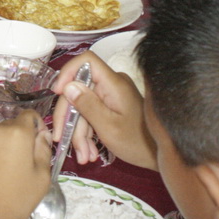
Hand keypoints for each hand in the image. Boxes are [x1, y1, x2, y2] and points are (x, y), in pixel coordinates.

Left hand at [0, 111, 51, 218]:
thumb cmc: (18, 200)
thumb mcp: (42, 176)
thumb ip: (44, 149)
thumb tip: (41, 134)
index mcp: (16, 133)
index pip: (28, 116)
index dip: (35, 127)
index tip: (36, 143)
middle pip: (8, 127)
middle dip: (15, 139)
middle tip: (18, 164)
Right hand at [51, 52, 155, 169]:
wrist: (161, 156)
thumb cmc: (138, 142)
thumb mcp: (108, 127)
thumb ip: (87, 105)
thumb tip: (67, 86)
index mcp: (113, 83)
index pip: (86, 61)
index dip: (68, 72)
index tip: (57, 93)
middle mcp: (111, 85)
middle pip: (79, 90)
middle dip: (70, 118)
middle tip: (61, 139)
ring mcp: (111, 96)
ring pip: (83, 106)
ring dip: (79, 133)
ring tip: (83, 157)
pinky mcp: (111, 107)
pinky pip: (92, 114)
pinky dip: (88, 133)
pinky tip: (89, 152)